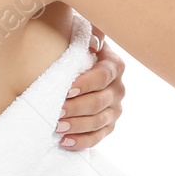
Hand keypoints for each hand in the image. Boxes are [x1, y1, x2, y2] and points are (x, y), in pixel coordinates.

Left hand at [56, 25, 124, 149]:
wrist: (77, 69)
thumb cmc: (77, 51)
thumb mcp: (82, 37)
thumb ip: (90, 34)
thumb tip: (94, 42)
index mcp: (113, 65)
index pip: (103, 76)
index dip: (86, 83)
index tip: (67, 89)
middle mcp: (118, 88)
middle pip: (100, 102)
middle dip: (77, 108)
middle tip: (56, 111)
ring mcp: (114, 109)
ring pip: (98, 122)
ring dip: (77, 125)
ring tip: (57, 127)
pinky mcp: (108, 125)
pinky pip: (97, 137)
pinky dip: (82, 141)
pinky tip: (65, 142)